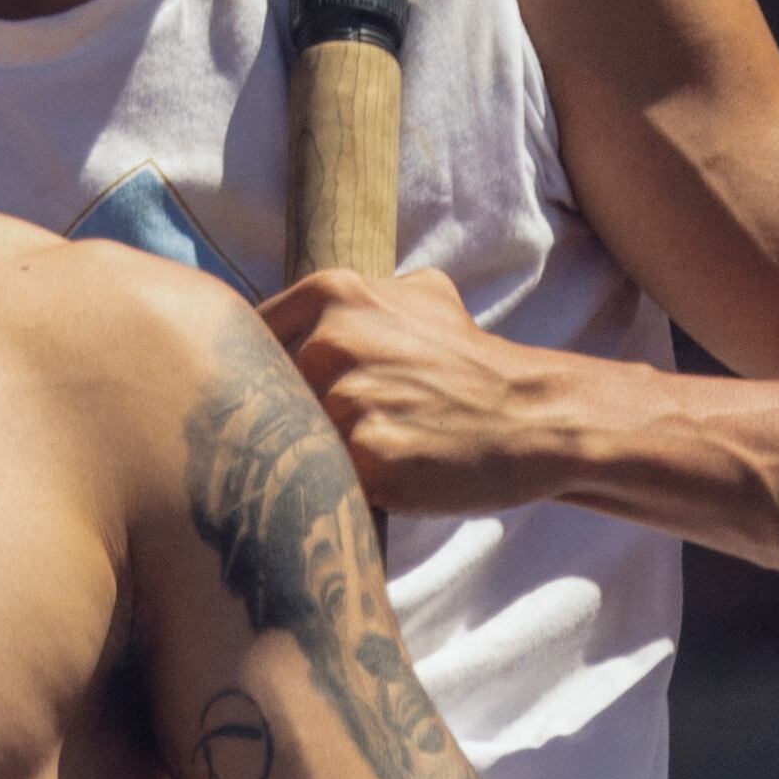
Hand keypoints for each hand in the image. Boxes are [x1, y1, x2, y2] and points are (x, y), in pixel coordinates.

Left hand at [261, 267, 582, 516]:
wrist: (535, 418)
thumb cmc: (466, 363)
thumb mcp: (417, 296)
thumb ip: (346, 298)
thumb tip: (281, 304)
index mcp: (333, 294)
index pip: (243, 336)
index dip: (252, 371)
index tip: (270, 393)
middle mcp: (334, 342)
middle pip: (258, 390)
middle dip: (278, 414)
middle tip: (311, 430)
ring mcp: (351, 401)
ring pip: (288, 436)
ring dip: (306, 452)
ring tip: (351, 453)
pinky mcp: (371, 459)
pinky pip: (323, 476)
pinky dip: (337, 484)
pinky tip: (373, 478)